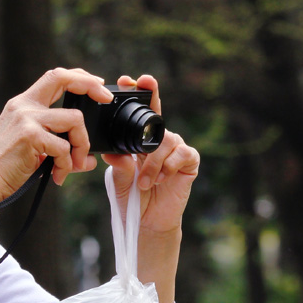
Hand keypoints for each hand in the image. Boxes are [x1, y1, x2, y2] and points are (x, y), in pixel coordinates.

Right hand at [0, 68, 112, 208]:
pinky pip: (64, 147)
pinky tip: (57, 177)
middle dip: (91, 85)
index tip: (99, 85)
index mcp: (22, 105)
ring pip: (74, 119)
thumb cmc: (6, 171)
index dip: (79, 77)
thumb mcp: (35, 152)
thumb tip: (90, 160)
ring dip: (81, 146)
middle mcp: (23, 106)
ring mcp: (25, 118)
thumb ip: (60, 149)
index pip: (54, 77)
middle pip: (63, 78)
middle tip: (106, 99)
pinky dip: (67, 164)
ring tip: (73, 167)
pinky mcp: (29, 135)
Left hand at [102, 75, 199, 233]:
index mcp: (140, 140)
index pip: (140, 114)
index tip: (126, 79)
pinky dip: (169, 165)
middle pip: (157, 117)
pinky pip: (182, 154)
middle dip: (152, 97)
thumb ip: (118, 165)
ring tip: (143, 182)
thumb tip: (113, 152)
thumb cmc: (132, 199)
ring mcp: (175, 150)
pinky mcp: (189, 163)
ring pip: (166, 140)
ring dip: (152, 162)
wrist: (148, 223)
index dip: (138, 95)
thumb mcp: (118, 181)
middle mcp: (159, 141)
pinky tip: (160, 179)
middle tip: (146, 82)